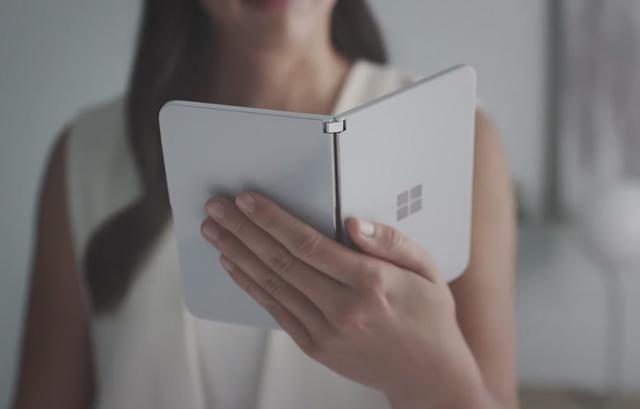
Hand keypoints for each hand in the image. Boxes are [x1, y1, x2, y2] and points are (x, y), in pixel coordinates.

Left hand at [201, 192, 487, 408]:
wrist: (429, 376)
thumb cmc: (429, 318)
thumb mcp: (427, 270)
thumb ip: (390, 241)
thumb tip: (352, 223)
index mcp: (372, 283)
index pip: (309, 244)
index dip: (273, 219)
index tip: (248, 199)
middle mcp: (344, 308)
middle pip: (281, 261)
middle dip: (243, 230)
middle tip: (217, 208)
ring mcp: (326, 331)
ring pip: (272, 284)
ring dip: (237, 254)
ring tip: (214, 232)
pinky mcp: (315, 346)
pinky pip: (275, 310)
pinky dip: (250, 285)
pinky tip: (232, 265)